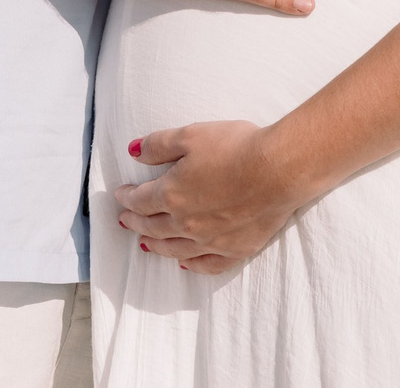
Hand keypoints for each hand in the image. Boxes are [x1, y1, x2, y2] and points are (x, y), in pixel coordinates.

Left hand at [116, 121, 313, 272]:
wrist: (279, 170)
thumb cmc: (236, 147)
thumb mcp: (191, 134)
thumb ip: (158, 145)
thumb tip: (132, 151)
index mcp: (171, 194)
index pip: (140, 200)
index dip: (127, 197)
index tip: (121, 195)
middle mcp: (186, 223)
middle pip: (153, 227)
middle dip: (136, 223)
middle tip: (125, 221)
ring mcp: (210, 241)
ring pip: (175, 250)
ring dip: (156, 246)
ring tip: (146, 245)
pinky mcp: (235, 250)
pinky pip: (207, 265)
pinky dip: (192, 266)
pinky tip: (186, 264)